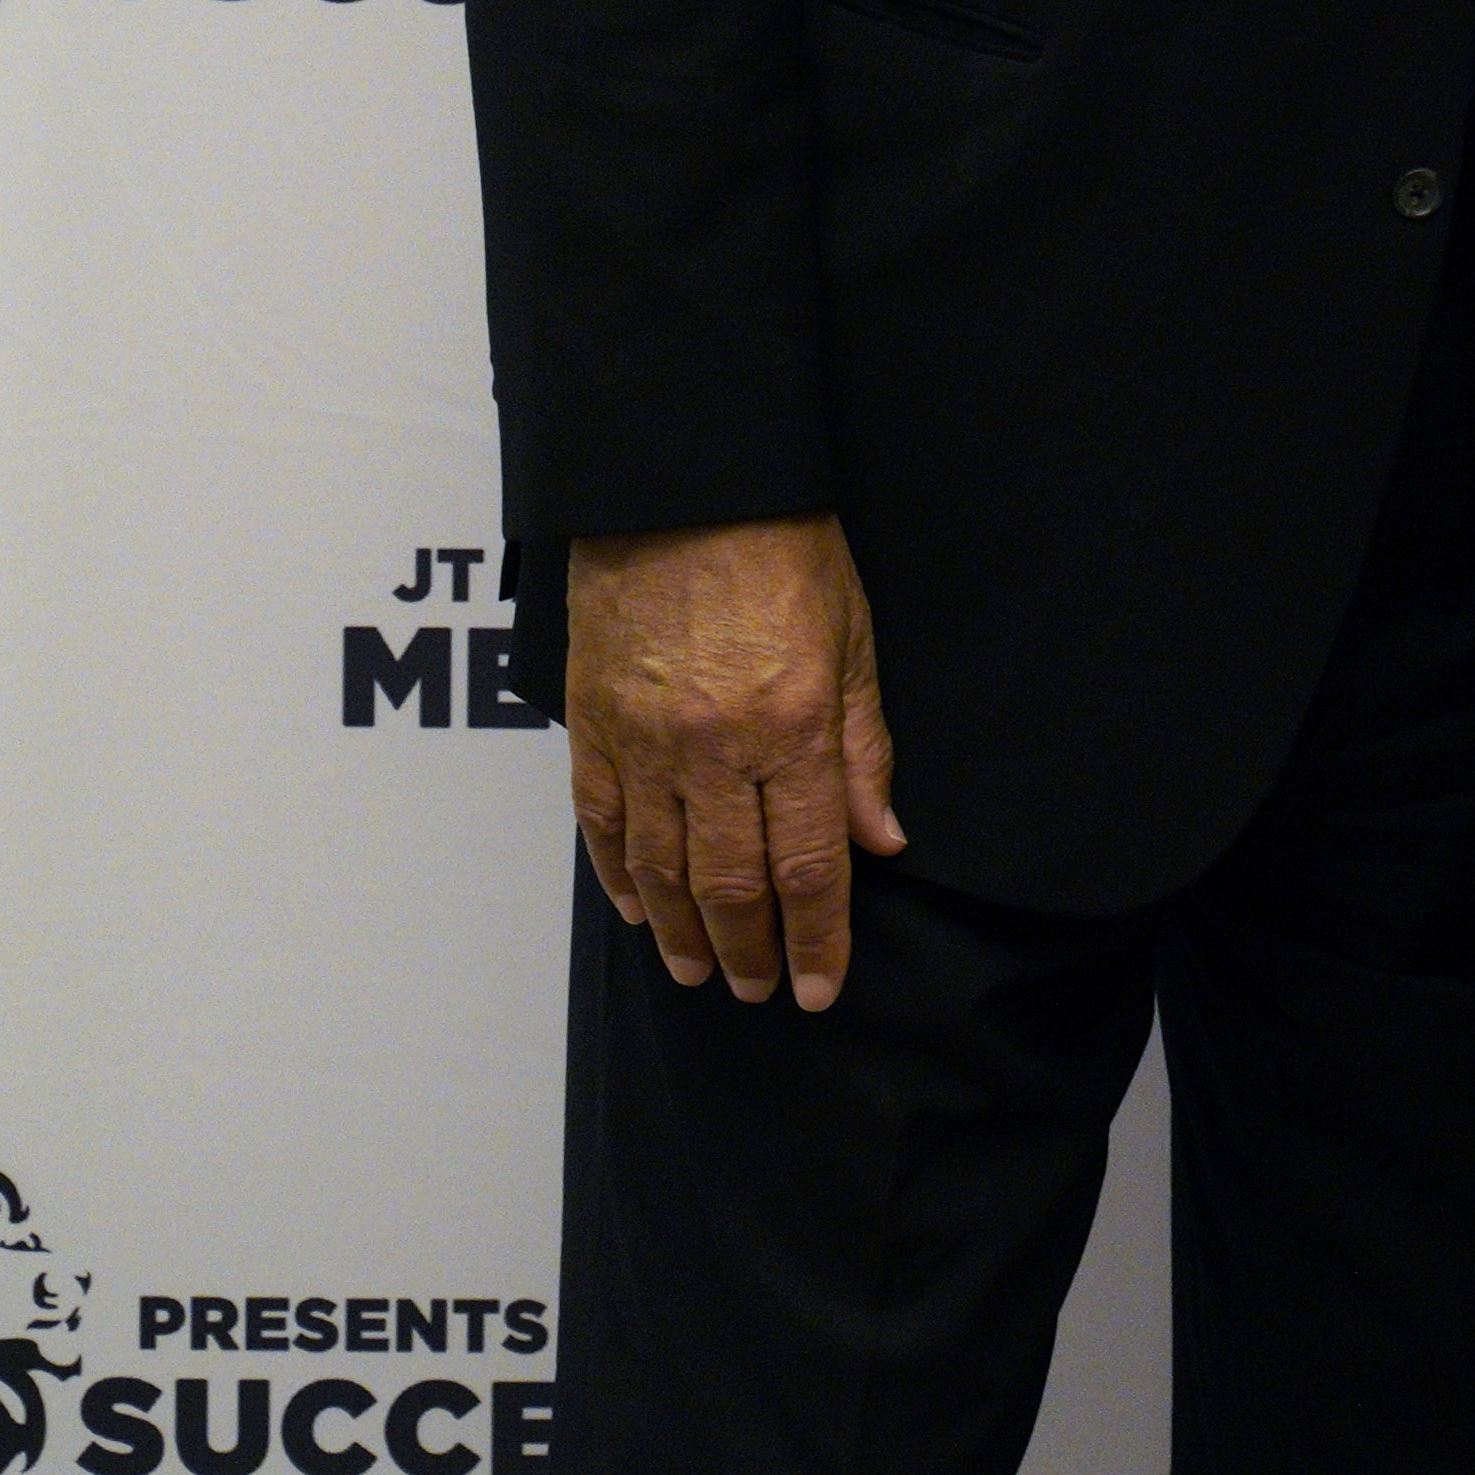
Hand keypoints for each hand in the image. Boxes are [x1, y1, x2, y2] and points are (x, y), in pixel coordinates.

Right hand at [567, 515, 904, 1011]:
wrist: (682, 483)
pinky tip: (637, 910)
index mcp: (794, 726)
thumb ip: (864, 750)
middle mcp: (716, 748)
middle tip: (762, 991)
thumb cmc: (782, 547)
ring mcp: (645, 740)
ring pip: (661, 870)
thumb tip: (881, 841)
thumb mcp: (855, 639)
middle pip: (730, 885)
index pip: (809, 865)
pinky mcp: (593, 724)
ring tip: (702, 972)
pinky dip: (619, 877)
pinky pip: (602, 823)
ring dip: (682, 934)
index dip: (816, 938)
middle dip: (751, 951)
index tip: (819, 988)